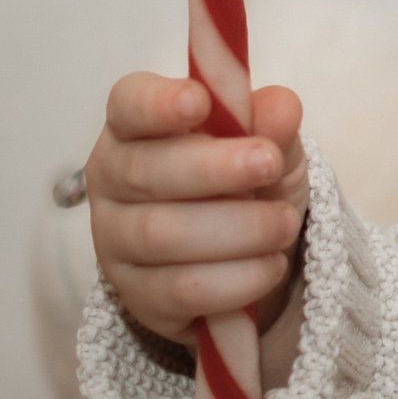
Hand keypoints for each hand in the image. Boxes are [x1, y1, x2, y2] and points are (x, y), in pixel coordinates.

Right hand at [88, 73, 307, 344]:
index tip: (199, 101)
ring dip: (238, 228)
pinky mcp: (137, 296)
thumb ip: (273, 123)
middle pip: (145, 172)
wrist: (246, 252)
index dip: (157, 103)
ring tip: (284, 223)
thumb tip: (281, 107)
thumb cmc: (245, 180)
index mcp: (136, 127)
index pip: (128, 104)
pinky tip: (271, 265)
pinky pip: (181, 290)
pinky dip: (237, 277)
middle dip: (214, 168)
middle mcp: (112, 181)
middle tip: (270, 164)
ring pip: (164, 235)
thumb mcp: (271, 143)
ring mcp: (116, 242)